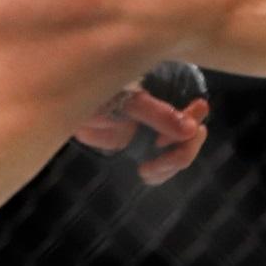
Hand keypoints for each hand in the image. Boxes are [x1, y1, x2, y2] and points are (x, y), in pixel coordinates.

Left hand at [71, 61, 212, 184]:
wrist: (68, 108)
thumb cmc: (98, 94)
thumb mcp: (129, 101)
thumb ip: (160, 114)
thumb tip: (192, 129)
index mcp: (167, 92)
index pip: (196, 108)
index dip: (191, 123)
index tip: (166, 135)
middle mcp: (166, 111)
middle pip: (193, 136)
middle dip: (181, 152)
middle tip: (158, 159)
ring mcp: (156, 131)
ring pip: (181, 154)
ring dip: (170, 166)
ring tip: (147, 169)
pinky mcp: (142, 148)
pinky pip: (163, 166)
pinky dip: (159, 174)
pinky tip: (144, 171)